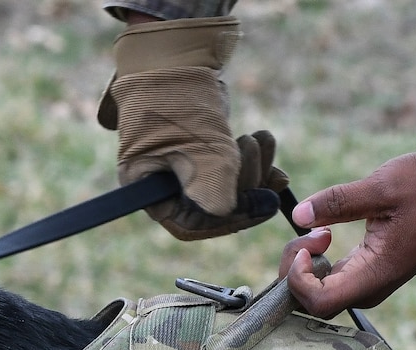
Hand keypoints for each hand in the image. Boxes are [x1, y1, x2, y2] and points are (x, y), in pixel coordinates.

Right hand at [98, 16, 282, 241]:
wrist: (172, 58)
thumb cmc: (174, 101)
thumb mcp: (195, 145)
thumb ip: (212, 184)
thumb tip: (230, 214)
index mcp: (150, 192)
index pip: (191, 225)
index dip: (228, 221)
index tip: (260, 205)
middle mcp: (167, 188)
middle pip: (216, 209)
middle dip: (247, 186)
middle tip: (258, 156)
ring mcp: (188, 170)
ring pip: (232, 189)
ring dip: (256, 169)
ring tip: (259, 138)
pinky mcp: (207, 154)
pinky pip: (238, 170)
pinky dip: (257, 160)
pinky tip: (265, 142)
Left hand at [281, 153, 415, 314]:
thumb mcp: (381, 187)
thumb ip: (337, 202)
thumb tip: (298, 214)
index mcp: (377, 274)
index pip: (320, 303)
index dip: (300, 282)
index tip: (308, 246)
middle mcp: (371, 287)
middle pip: (314, 303)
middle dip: (298, 273)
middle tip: (313, 235)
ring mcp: (369, 282)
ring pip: (320, 293)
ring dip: (307, 267)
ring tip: (322, 232)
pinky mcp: (367, 271)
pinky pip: (331, 281)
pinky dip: (318, 262)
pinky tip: (325, 235)